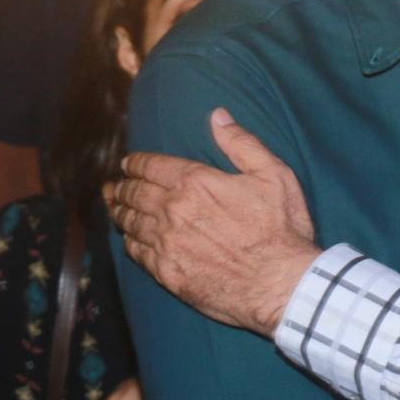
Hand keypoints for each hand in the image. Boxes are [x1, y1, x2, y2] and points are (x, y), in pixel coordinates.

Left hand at [106, 108, 319, 336]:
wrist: (280, 283)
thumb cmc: (282, 228)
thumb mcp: (274, 175)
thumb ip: (242, 143)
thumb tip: (218, 115)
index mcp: (196, 182)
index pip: (151, 166)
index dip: (136, 162)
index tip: (129, 163)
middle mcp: (172, 210)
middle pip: (133, 193)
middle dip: (122, 186)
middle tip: (116, 185)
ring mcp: (166, 243)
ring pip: (130, 222)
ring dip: (120, 212)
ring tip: (116, 208)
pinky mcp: (166, 272)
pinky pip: (136, 252)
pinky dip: (129, 242)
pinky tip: (130, 239)